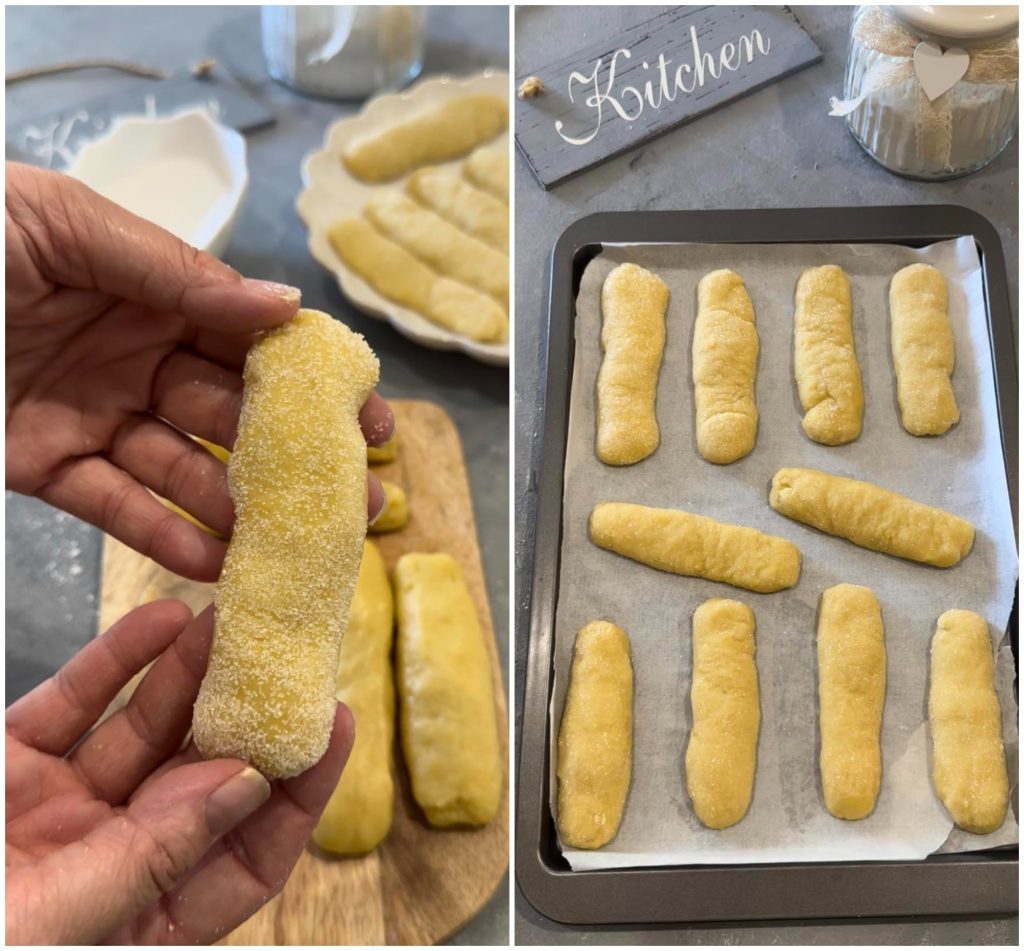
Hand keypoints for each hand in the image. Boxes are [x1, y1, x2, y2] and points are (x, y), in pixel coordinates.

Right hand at [5, 599, 353, 944]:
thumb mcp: (55, 920)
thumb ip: (151, 856)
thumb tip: (247, 785)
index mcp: (137, 925)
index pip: (246, 860)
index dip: (298, 797)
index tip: (335, 726)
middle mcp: (107, 863)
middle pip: (200, 780)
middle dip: (246, 715)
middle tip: (289, 652)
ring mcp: (57, 811)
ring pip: (143, 731)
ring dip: (190, 674)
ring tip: (231, 619)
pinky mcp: (9, 765)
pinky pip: (72, 706)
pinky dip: (116, 661)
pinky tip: (162, 620)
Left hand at [6, 162, 392, 581]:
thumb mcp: (65, 227)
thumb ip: (175, 271)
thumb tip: (284, 307)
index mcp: (147, 291)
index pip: (249, 342)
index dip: (312, 384)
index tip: (370, 422)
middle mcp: (132, 356)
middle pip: (230, 415)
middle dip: (296, 459)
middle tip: (356, 503)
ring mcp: (92, 415)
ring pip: (183, 470)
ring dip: (241, 510)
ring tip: (296, 546)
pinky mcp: (44, 467)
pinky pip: (114, 506)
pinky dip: (162, 536)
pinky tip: (213, 567)